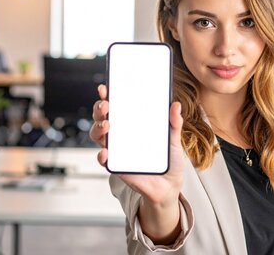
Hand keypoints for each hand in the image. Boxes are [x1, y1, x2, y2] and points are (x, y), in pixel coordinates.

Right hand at [89, 84, 184, 205]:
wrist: (168, 186)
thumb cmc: (168, 159)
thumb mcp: (173, 139)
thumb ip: (174, 123)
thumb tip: (175, 105)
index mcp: (132, 123)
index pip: (116, 105)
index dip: (108, 95)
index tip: (106, 88)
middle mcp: (120, 134)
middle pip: (102, 117)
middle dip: (99, 108)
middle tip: (106, 105)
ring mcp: (116, 149)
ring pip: (98, 135)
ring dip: (98, 128)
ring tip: (107, 125)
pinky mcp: (116, 165)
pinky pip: (104, 160)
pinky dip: (102, 155)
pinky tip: (106, 152)